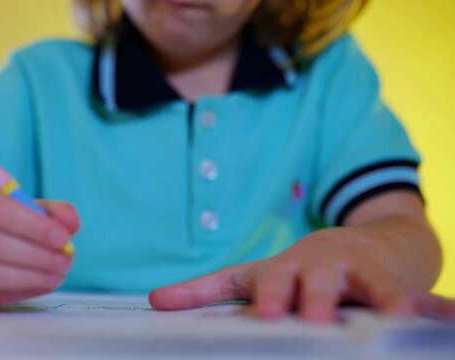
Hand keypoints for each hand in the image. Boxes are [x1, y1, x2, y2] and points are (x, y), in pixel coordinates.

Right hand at [0, 184, 78, 310]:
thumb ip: (53, 212)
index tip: (62, 237)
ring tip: (57, 275)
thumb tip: (72, 224)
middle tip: (65, 261)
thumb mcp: (27, 210)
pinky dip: (19, 292)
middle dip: (33, 254)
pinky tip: (41, 284)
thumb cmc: (4, 225)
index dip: (29, 224)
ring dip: (27, 277)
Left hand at [149, 228, 454, 322]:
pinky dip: (433, 307)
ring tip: (394, 316)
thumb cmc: (296, 272)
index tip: (267, 313)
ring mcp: (361, 275)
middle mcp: (322, 269)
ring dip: (383, 298)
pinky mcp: (397, 284)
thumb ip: (206, 290)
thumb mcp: (253, 276)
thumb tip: (154, 300)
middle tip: (315, 319)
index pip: (273, 281)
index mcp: (284, 270)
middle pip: (320, 282)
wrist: (362, 244)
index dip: (271, 295)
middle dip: (318, 298)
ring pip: (372, 285)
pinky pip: (416, 296)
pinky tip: (450, 318)